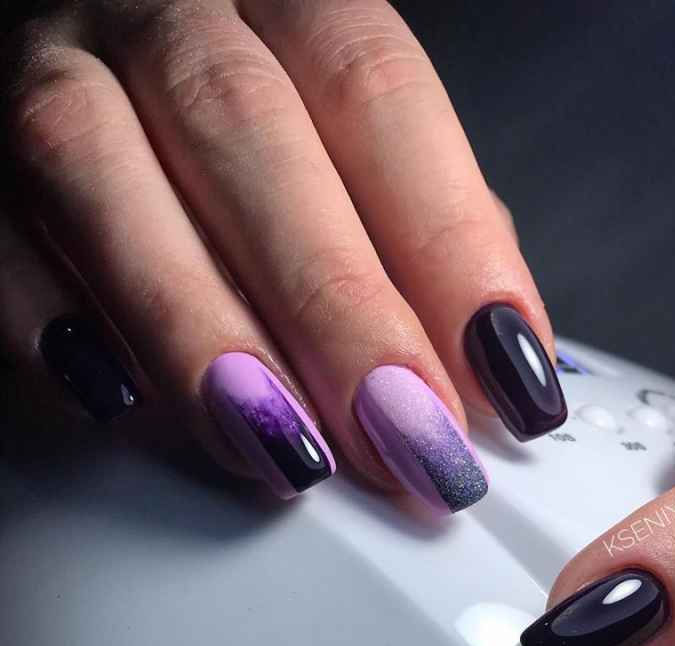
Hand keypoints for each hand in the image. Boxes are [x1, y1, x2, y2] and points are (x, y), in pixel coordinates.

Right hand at [0, 0, 564, 509]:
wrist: (99, 89)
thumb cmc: (241, 149)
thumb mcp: (346, 153)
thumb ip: (415, 238)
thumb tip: (492, 371)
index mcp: (281, 5)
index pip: (377, 92)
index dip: (449, 241)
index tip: (508, 376)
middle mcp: (158, 16)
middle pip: (246, 132)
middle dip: (336, 305)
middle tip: (405, 436)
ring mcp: (45, 74)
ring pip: (98, 172)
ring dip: (201, 330)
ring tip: (285, 451)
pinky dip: (55, 329)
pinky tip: (125, 408)